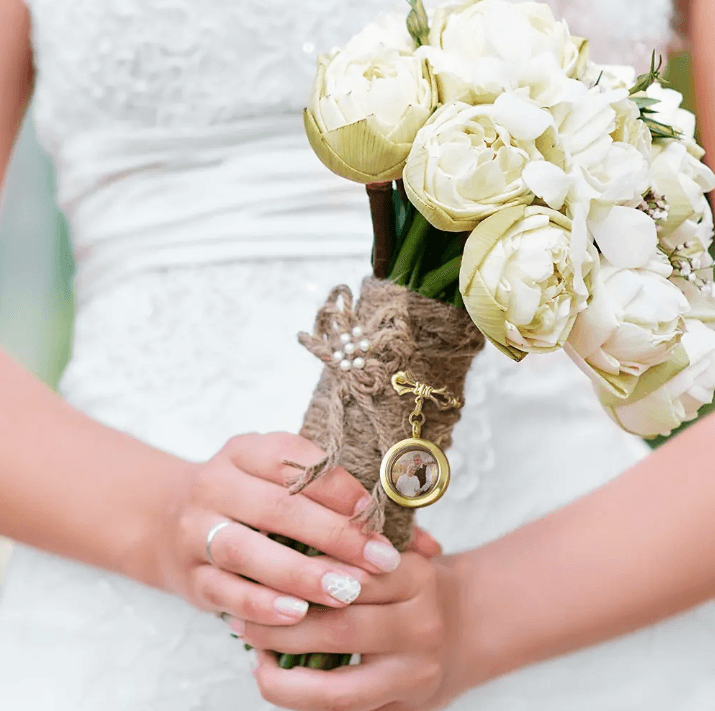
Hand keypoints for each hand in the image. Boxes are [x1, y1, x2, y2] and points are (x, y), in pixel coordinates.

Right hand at [150, 432, 438, 630]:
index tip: (376, 512)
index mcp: (246, 450)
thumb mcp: (286, 484)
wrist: (168, 520)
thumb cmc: (251, 501)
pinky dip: (262, 604)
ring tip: (346, 591)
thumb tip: (428, 545)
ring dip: (301, 573)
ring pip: (248, 549)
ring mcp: (196, 528)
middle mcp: (216, 482)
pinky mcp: (188, 573)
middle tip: (380, 561)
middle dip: (334, 534)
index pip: (295, 459)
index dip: (339, 486)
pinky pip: (225, 590)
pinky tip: (298, 616)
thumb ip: (349, 505)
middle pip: (277, 505)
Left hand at [245, 552, 474, 710]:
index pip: (349, 574)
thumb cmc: (414, 583)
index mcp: (417, 577)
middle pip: (338, 630)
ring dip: (281, 679)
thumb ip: (353, 547)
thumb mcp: (397, 552)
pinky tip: (279, 680)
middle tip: (240, 621)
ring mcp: (415, 676)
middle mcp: (421, 627)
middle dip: (279, 629)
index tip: (260, 572)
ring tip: (254, 658)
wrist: (468, 626)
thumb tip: (279, 540)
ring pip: (335, 690)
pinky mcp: (406, 710)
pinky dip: (303, 702)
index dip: (298, 575)